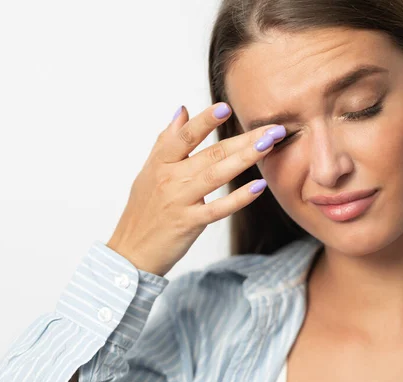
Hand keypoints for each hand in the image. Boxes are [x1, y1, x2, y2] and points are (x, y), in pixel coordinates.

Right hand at [106, 103, 285, 275]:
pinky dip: (239, 198)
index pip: (184, 136)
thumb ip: (166, 141)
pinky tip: (258, 187)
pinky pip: (217, 208)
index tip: (226, 107)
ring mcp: (179, 201)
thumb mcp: (148, 171)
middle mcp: (169, 178)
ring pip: (216, 175)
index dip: (204, 120)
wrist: (130, 252)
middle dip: (244, 138)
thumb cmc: (142, 211)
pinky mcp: (188, 223)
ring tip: (268, 145)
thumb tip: (182, 110)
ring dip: (245, 158)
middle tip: (271, 128)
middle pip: (211, 153)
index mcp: (160, 163)